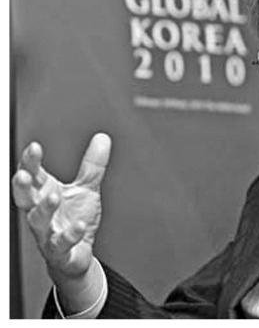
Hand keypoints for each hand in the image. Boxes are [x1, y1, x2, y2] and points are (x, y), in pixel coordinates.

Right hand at [12, 133, 110, 281]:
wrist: (77, 254)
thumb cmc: (75, 218)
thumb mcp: (86, 188)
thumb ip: (92, 165)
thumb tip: (102, 138)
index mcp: (45, 193)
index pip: (33, 175)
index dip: (30, 162)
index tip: (34, 147)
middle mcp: (42, 213)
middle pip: (25, 198)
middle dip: (22, 187)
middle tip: (24, 175)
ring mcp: (48, 233)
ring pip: (38, 221)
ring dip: (44, 209)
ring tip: (54, 197)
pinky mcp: (60, 251)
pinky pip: (61, 244)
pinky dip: (70, 235)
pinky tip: (79, 225)